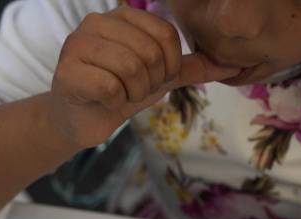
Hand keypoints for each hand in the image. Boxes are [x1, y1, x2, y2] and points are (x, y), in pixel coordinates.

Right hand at [47, 6, 239, 148]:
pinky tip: (104, 101)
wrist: (82, 119)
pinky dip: (115, 103)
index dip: (169, 66)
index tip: (153, 78)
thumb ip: (192, 68)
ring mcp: (77, 44)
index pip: (166, 35)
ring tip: (120, 94)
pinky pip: (110, 88)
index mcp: (123, 17)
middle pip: (150, 53)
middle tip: (133, 90)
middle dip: (150, 83)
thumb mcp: (161, 77)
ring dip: (133, 93)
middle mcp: (97, 22)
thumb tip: (234, 66)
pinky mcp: (67, 72)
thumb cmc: (121, 92)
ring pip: (131, 69)